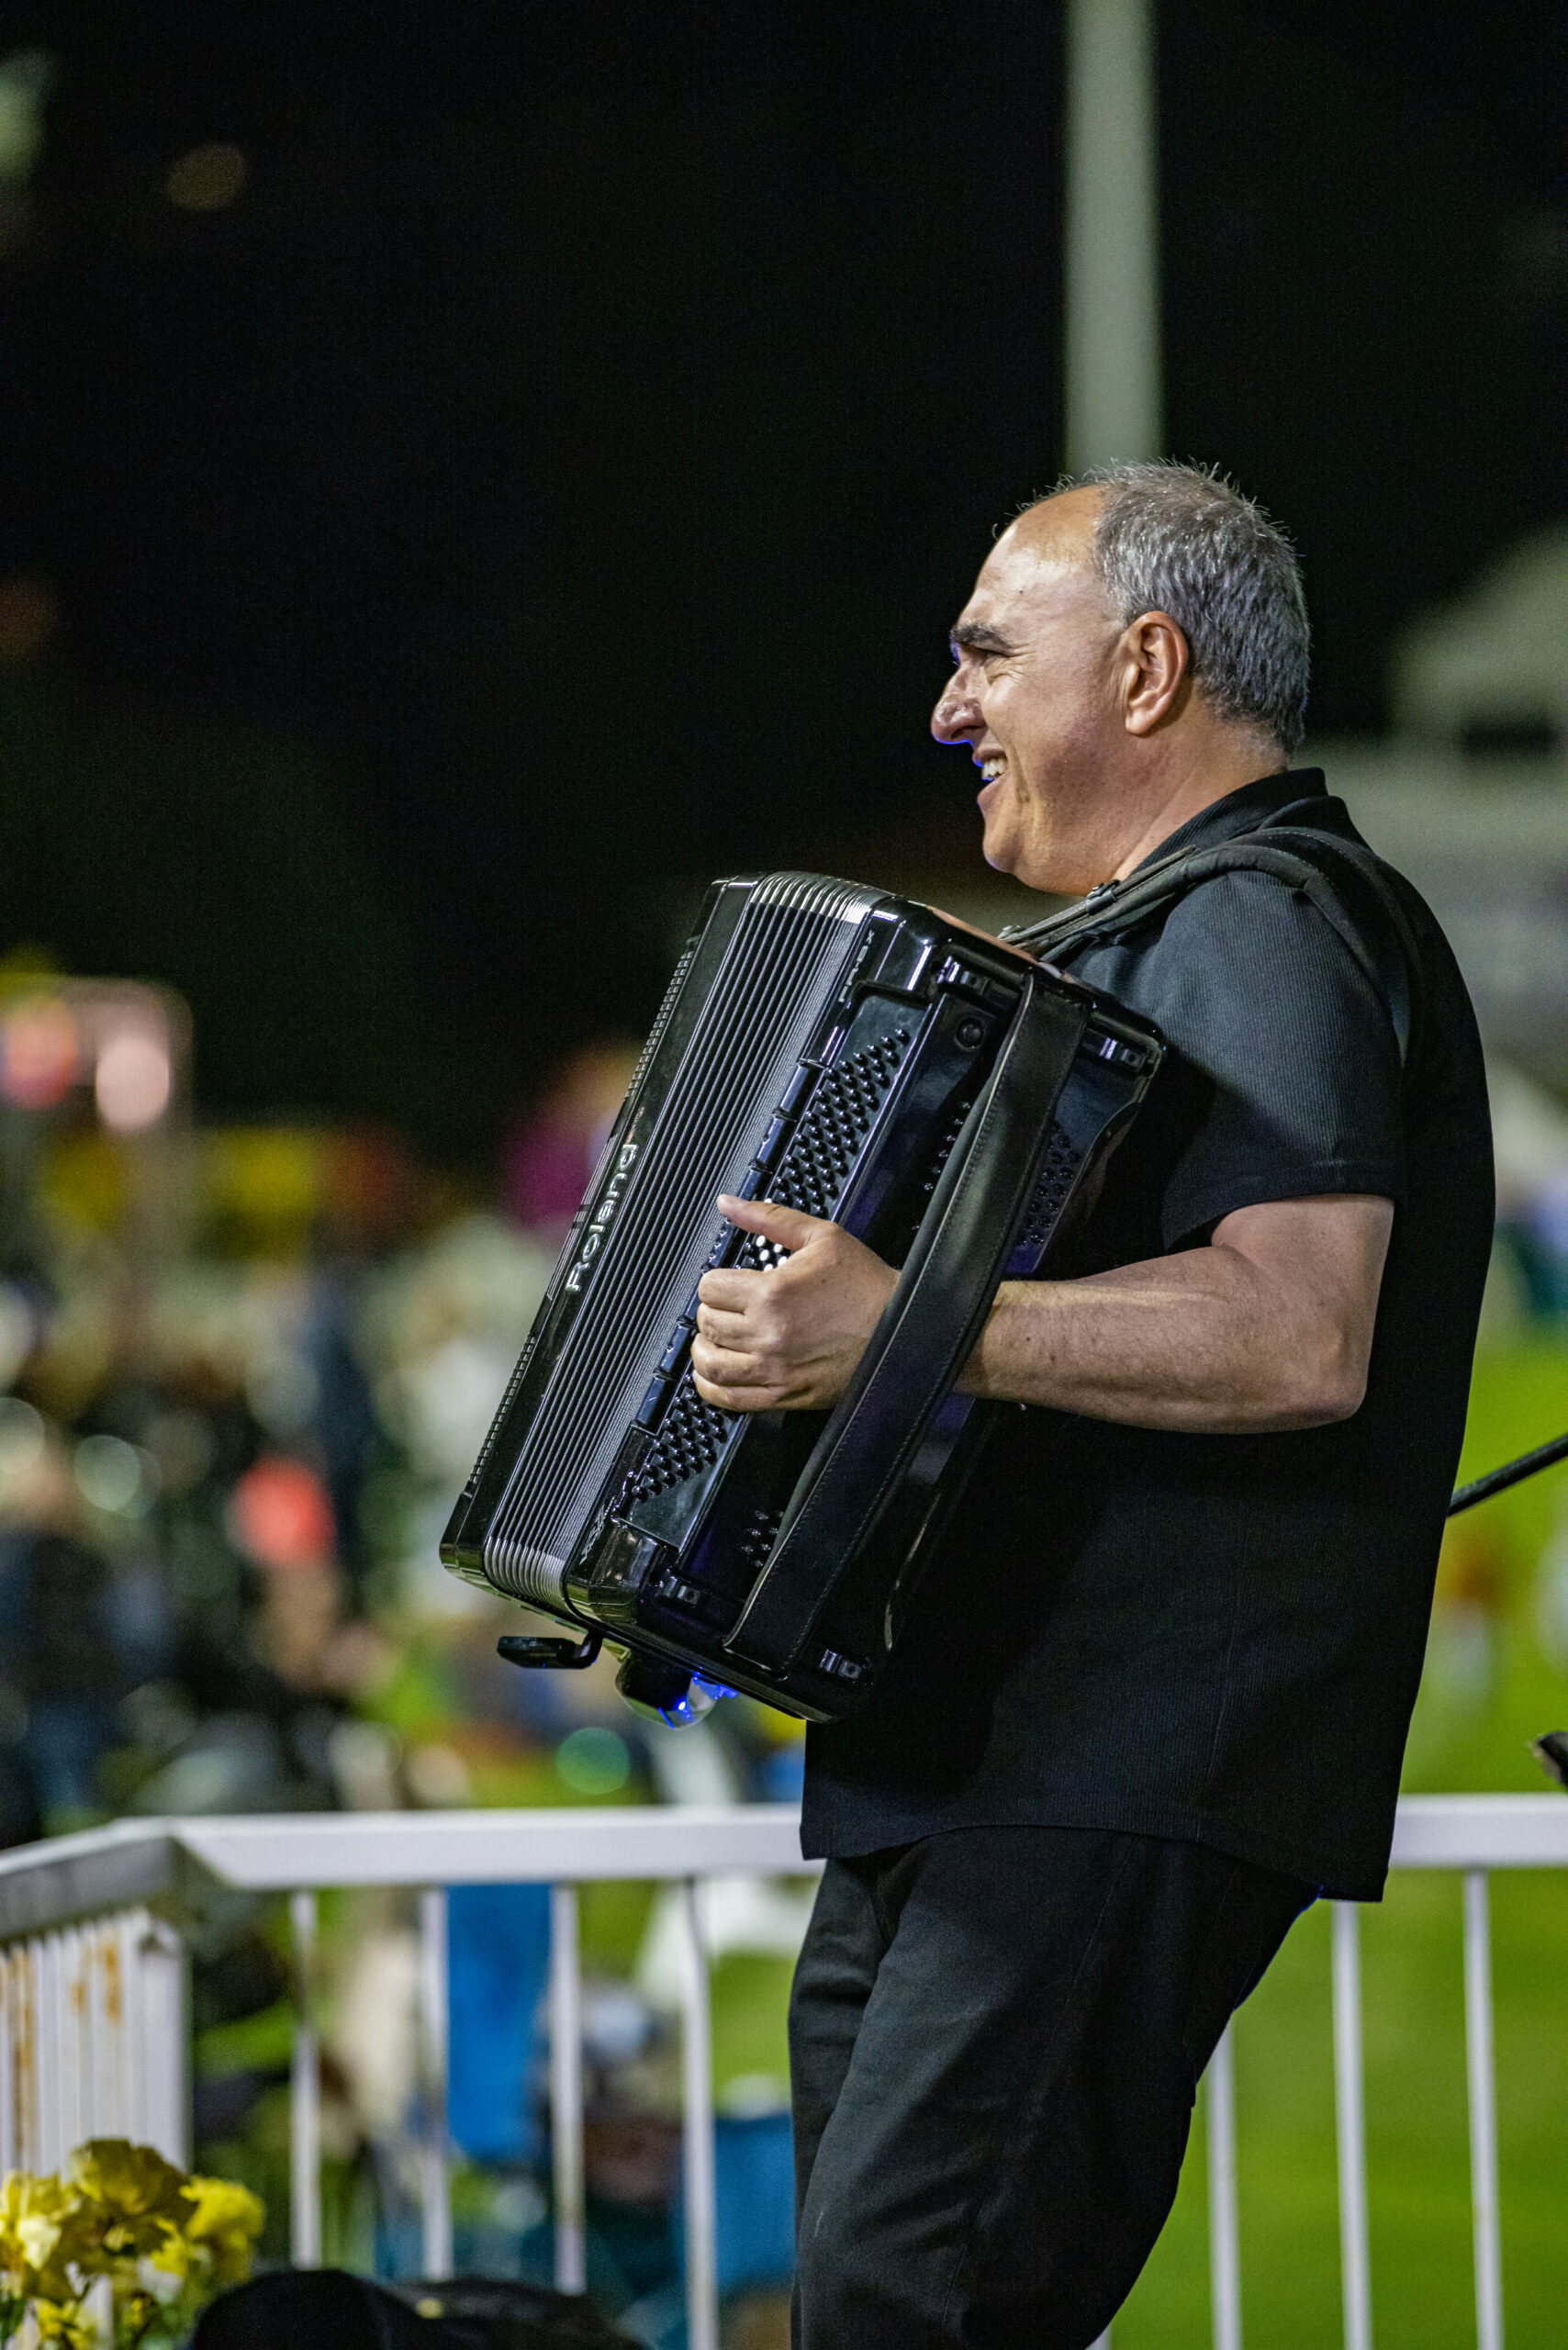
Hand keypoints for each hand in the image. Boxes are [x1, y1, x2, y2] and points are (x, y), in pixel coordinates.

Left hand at [691, 1195, 897, 1411]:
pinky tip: (717, 1374)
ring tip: (714, 1339)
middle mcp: (769, 1333)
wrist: (902, 1329)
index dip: (715, 1281)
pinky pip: (730, 1399)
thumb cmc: (867, 1287)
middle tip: (725, 1309)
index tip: (726, 1284)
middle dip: (711, 1311)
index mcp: (773, 1293)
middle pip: (707, 1323)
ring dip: (704, 1349)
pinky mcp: (785, 1395)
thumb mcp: (822, 1236)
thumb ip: (769, 1218)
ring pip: (711, 1363)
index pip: (710, 1287)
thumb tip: (729, 1203)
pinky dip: (712, 1386)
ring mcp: (775, 1368)